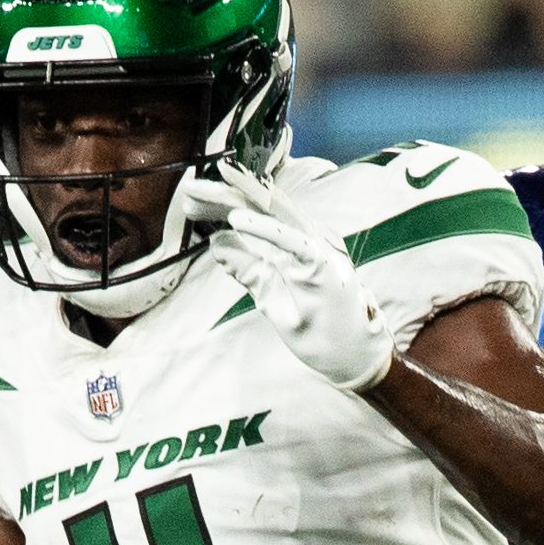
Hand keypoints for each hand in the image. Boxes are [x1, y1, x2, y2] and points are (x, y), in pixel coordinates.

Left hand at [181, 165, 391, 391]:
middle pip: (262, 207)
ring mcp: (316, 248)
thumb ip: (248, 269)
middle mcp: (304, 238)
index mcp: (292, 243)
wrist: (352, 356)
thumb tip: (217, 243)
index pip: (254, 216)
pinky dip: (264, 228)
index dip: (222, 206)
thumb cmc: (318, 326)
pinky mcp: (323, 265)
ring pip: (276, 213)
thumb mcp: (270, 297)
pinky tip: (237, 221)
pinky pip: (292, 241)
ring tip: (208, 189)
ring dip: (240, 199)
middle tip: (190, 188)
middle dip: (225, 194)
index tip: (190, 206)